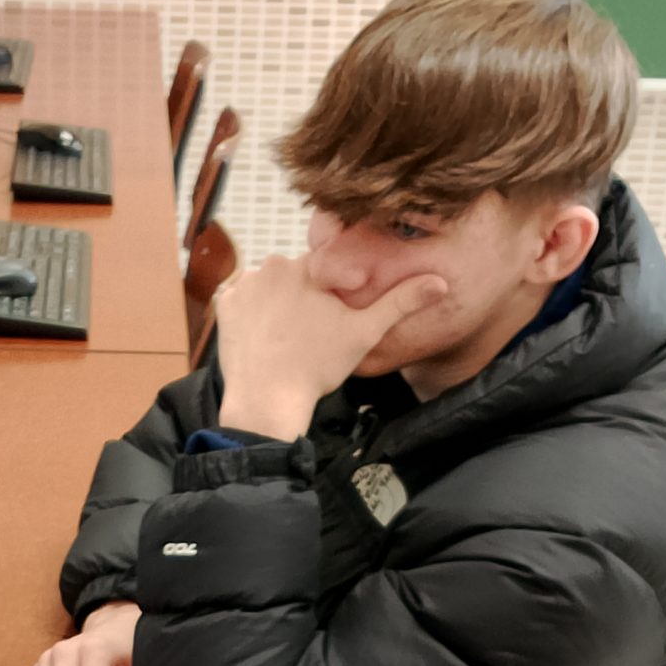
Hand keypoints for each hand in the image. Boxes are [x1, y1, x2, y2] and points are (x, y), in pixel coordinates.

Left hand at [214, 257, 448, 439]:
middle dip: (302, 296)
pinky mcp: (224, 304)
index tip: (328, 318)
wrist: (268, 400)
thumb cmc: (318, 367)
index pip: (325, 268)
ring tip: (285, 336)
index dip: (329, 293)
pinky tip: (263, 337)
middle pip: (294, 275)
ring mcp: (244, 284)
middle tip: (307, 332)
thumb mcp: (365, 333)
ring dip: (275, 303)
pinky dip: (250, 314)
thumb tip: (441, 282)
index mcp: (310, 266)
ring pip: (268, 286)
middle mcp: (273, 265)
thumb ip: (401, 302)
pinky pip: (241, 300)